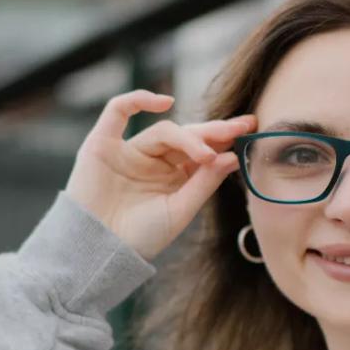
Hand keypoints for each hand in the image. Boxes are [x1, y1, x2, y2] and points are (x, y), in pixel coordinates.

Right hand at [63, 91, 256, 261]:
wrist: (99, 250)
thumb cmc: (139, 238)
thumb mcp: (180, 211)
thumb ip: (204, 183)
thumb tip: (231, 156)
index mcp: (173, 178)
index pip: (201, 150)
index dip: (223, 140)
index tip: (249, 129)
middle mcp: (153, 161)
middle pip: (187, 136)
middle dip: (213, 131)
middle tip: (240, 127)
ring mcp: (128, 150)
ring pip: (163, 131)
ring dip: (187, 137)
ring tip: (206, 153)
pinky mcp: (103, 143)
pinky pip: (118, 110)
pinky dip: (138, 99)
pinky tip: (164, 102)